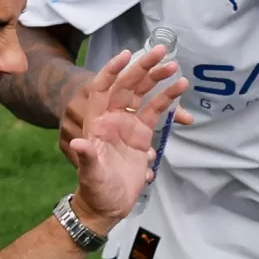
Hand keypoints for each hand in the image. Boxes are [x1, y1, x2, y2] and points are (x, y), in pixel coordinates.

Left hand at [62, 47, 188, 221]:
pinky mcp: (142, 134)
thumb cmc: (94, 189)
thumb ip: (86, 158)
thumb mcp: (90, 175)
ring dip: (156, 79)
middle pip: (127, 85)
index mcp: (96, 122)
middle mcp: (112, 117)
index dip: (111, 71)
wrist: (107, 205)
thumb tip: (78, 144)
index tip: (126, 55)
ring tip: (173, 66)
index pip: (101, 88)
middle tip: (161, 53)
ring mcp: (128, 124)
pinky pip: (156, 111)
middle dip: (142, 68)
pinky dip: (168, 100)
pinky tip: (180, 86)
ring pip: (142, 94)